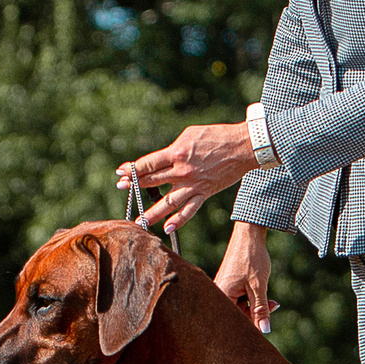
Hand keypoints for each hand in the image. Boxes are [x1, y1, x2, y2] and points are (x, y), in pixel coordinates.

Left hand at [120, 121, 260, 235]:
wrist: (243, 146)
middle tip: (121, 188)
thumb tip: (163, 160)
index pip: (148, 164)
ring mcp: (193, 184)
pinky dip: (179, 220)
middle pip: (152, 181)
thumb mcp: (190, 135)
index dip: (132, 169)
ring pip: (167, 202)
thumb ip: (174, 149)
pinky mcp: (205, 192)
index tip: (121, 172)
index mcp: (176, 153)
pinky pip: (190, 209)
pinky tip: (168, 228)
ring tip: (139, 221)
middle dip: (134, 185)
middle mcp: (182, 171)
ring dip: (151, 212)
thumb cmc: (217, 136)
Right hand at [215, 222, 277, 332]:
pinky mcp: (229, 284)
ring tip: (272, 301)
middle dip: (257, 314)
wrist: (249, 234)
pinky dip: (253, 299)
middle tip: (274, 305)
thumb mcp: (259, 287)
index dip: (252, 326)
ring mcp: (223, 289)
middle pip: (237, 315)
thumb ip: (261, 310)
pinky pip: (240, 299)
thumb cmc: (252, 258)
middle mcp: (218, 293)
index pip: (235, 321)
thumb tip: (264, 330)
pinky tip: (263, 294)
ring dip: (257, 306)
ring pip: (240, 308)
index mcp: (222, 295)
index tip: (267, 326)